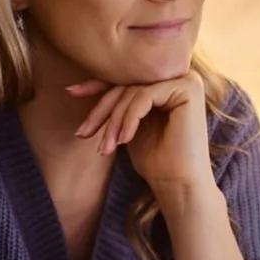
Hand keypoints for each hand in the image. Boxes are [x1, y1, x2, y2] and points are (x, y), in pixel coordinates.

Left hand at [68, 71, 211, 191]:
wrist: (179, 185)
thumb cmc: (155, 160)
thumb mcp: (127, 125)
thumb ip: (116, 103)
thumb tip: (76, 86)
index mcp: (165, 81)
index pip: (125, 77)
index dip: (96, 85)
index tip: (71, 92)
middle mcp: (178, 74)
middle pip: (127, 84)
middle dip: (101, 110)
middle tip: (82, 133)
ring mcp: (186, 79)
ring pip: (133, 91)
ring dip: (113, 121)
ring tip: (105, 148)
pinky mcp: (188, 89)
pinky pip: (144, 97)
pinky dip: (129, 119)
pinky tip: (123, 141)